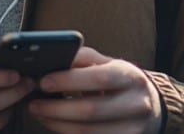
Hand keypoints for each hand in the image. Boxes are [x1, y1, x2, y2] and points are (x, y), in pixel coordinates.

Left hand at [27, 46, 161, 133]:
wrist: (149, 106)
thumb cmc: (120, 81)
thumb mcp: (109, 64)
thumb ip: (84, 59)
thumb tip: (53, 58)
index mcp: (131, 77)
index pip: (99, 78)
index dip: (69, 81)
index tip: (43, 81)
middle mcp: (137, 103)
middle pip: (92, 110)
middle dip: (57, 108)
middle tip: (34, 104)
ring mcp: (133, 128)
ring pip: (88, 132)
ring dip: (58, 125)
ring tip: (40, 115)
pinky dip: (68, 133)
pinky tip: (55, 125)